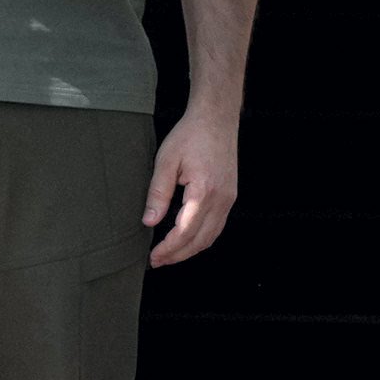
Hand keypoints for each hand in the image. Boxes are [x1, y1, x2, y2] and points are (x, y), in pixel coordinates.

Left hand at [142, 108, 239, 265]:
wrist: (216, 118)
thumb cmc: (190, 135)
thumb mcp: (166, 161)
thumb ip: (158, 193)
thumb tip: (149, 222)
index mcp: (204, 192)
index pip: (185, 232)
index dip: (168, 249)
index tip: (153, 257)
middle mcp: (221, 200)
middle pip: (200, 241)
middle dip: (178, 255)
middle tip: (158, 261)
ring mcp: (229, 199)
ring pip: (211, 236)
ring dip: (190, 249)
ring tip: (170, 255)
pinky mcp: (230, 195)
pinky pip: (217, 225)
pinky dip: (202, 238)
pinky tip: (187, 239)